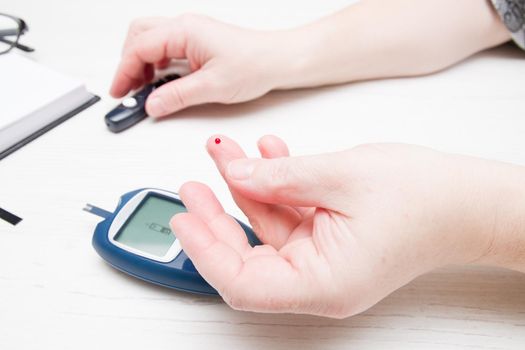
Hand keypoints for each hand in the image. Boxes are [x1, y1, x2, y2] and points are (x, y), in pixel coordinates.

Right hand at [110, 15, 294, 116]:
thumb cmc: (255, 64)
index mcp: (185, 31)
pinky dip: (156, 64)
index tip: (118, 93)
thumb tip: (151, 104)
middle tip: (127, 91)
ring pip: (150, 41)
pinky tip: (161, 82)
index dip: (124, 72)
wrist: (279, 60)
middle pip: (139, 36)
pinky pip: (166, 48)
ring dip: (142, 63)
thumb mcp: (213, 87)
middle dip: (128, 63)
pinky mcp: (197, 42)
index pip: (140, 48)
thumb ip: (177, 96)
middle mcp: (185, 27)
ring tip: (143, 90)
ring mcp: (191, 33)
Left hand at [171, 136, 524, 317]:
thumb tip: (235, 176)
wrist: (466, 198)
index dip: (205, 251)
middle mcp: (320, 280)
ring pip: (267, 229)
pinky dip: (276, 188)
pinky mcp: (329, 241)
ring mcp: (324, 261)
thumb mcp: (339, 175)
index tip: (184, 219)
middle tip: (196, 184)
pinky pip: (290, 217)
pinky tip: (268, 157)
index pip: (243, 283)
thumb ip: (279, 177)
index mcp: (324, 283)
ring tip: (229, 153)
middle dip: (218, 215)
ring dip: (246, 189)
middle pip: (248, 257)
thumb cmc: (424, 197)